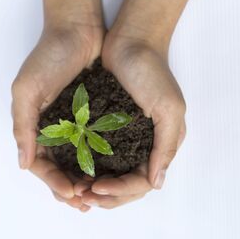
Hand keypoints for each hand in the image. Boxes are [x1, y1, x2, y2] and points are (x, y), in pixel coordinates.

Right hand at [11, 25, 102, 211]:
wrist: (78, 30)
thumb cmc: (48, 57)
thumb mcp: (27, 90)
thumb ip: (23, 126)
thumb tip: (23, 163)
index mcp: (34, 127)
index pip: (40, 165)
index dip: (54, 182)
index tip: (71, 193)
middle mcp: (54, 131)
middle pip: (59, 170)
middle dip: (70, 189)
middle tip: (86, 203)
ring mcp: (74, 126)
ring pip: (78, 163)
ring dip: (86, 181)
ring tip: (98, 196)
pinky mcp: (93, 118)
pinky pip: (95, 146)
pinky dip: (99, 162)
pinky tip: (110, 173)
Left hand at [80, 34, 186, 208]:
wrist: (131, 41)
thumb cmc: (153, 72)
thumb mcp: (169, 108)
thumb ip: (166, 146)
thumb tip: (157, 184)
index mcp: (159, 145)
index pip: (141, 183)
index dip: (120, 192)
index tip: (97, 189)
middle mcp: (141, 146)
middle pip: (123, 185)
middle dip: (104, 195)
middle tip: (81, 197)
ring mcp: (121, 138)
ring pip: (108, 174)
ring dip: (92, 186)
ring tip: (73, 189)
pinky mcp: (104, 127)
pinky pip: (94, 155)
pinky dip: (84, 167)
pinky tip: (70, 171)